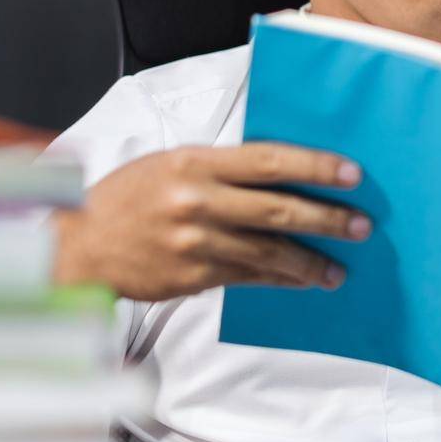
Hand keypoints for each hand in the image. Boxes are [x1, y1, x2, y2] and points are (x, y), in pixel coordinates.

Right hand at [50, 143, 369, 300]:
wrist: (79, 245)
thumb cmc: (130, 198)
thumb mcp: (171, 164)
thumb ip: (222, 168)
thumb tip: (284, 172)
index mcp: (195, 162)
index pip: (269, 160)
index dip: (315, 166)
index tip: (352, 174)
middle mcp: (197, 200)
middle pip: (278, 208)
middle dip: (327, 218)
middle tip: (361, 225)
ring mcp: (195, 241)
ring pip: (269, 251)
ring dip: (311, 261)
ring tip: (339, 269)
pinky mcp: (192, 275)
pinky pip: (249, 278)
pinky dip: (281, 280)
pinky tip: (303, 281)